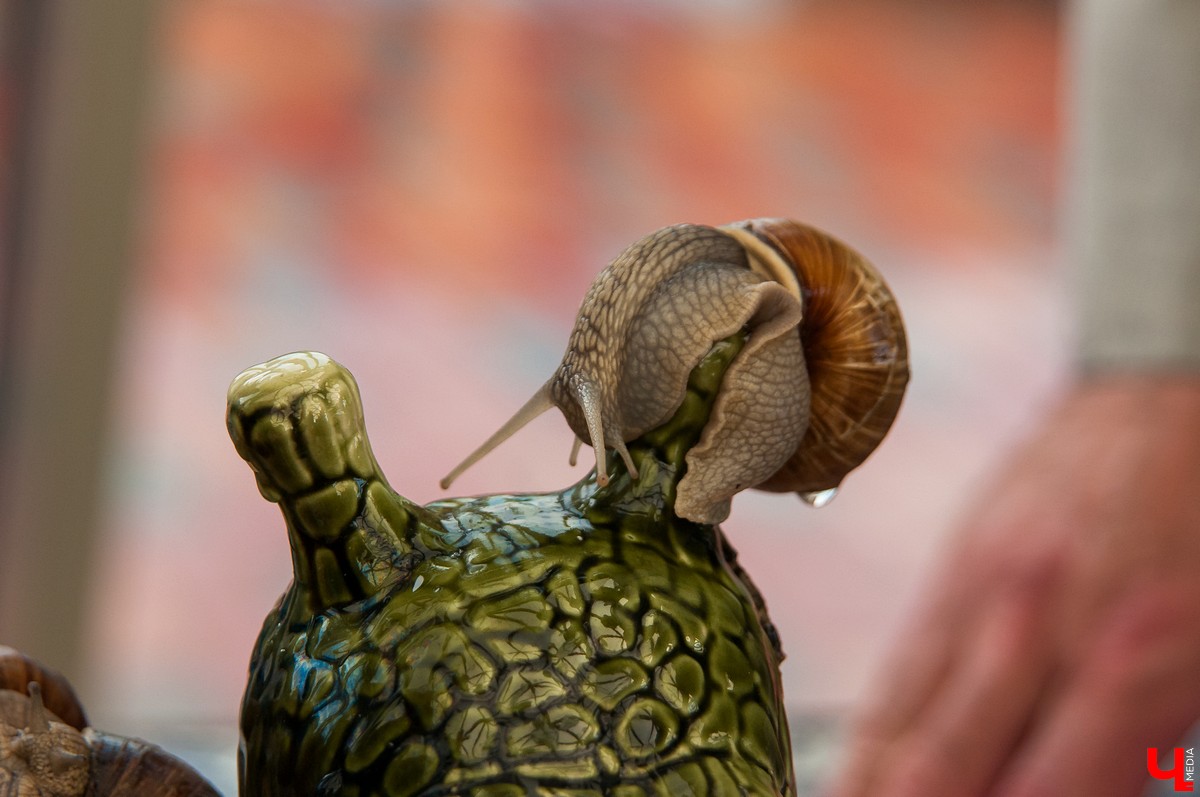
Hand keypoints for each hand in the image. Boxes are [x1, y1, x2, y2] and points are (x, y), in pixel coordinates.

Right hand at [828, 376, 1199, 796]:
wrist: (1156, 404)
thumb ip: (1136, 738)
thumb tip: (1065, 789)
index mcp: (1137, 664)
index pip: (1043, 791)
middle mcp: (1047, 634)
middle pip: (945, 765)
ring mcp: (984, 599)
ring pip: (906, 724)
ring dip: (877, 786)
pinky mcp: (950, 573)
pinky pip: (899, 674)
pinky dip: (875, 737)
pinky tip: (861, 773)